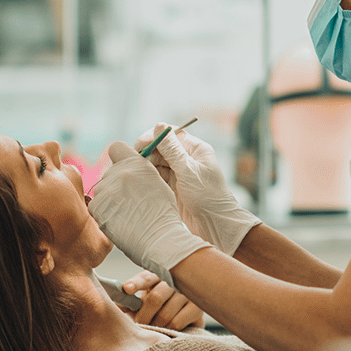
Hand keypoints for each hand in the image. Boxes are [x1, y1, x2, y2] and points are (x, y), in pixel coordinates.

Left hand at [88, 141, 211, 286]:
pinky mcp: (96, 207)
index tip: (125, 170)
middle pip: (109, 173)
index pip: (116, 147)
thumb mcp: (158, 183)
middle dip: (116, 184)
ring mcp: (105, 190)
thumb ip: (140, 172)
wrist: (159, 239)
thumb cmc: (163, 214)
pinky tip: (119, 222)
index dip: (120, 158)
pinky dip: (104, 213)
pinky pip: (96, 205)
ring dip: (110, 199)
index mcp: (136, 163)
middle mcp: (118, 172)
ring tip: (127, 215)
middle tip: (131, 202)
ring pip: (102, 190)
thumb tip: (129, 170)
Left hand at [119, 271, 205, 330]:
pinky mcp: (197, 307)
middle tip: (139, 324)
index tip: (127, 289)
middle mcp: (174, 281)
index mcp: (156, 276)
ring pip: (165, 314)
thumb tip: (115, 305)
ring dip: (155, 325)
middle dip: (144, 316)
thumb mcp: (143, 302)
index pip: (145, 278)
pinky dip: (168, 329)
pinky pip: (177, 322)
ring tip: (154, 326)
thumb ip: (129, 302)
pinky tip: (167, 328)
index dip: (136, 283)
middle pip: (155, 298)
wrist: (185, 317)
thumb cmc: (158, 307)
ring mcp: (187, 293)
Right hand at [135, 124, 261, 254]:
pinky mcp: (173, 187)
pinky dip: (149, 177)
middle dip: (147, 153)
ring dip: (146, 166)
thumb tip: (159, 125)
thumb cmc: (208, 196)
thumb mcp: (188, 170)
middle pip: (161, 148)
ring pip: (157, 163)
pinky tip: (140, 181)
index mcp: (195, 149)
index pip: (170, 134)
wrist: (215, 225)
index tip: (140, 144)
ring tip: (137, 173)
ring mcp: (179, 173)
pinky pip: (157, 177)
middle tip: (135, 162)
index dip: (153, 137)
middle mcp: (187, 159)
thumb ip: (172, 149)